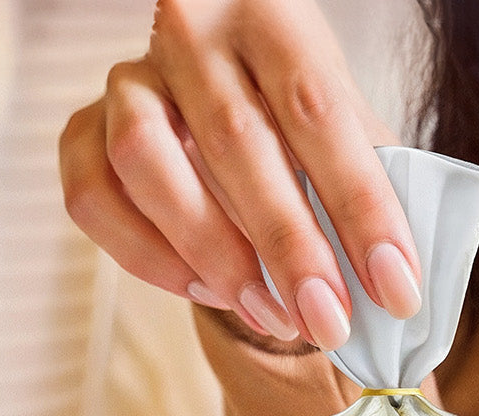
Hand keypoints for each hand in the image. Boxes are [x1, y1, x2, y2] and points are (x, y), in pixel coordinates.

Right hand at [59, 0, 422, 349]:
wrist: (233, 98)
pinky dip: (150, 256)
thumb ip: (365, 187)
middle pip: (236, 143)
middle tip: (329, 322)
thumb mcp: (346, 132)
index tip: (395, 287)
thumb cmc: (301, 123)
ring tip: (271, 314)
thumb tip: (393, 285)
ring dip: (213, 254)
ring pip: (146, 163)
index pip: (317, 111)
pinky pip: (94, 197)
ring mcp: (128, 77)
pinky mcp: (84, 128)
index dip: (360, 207)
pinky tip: (208, 290)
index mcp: (271, 14)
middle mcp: (190, 30)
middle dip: (290, 250)